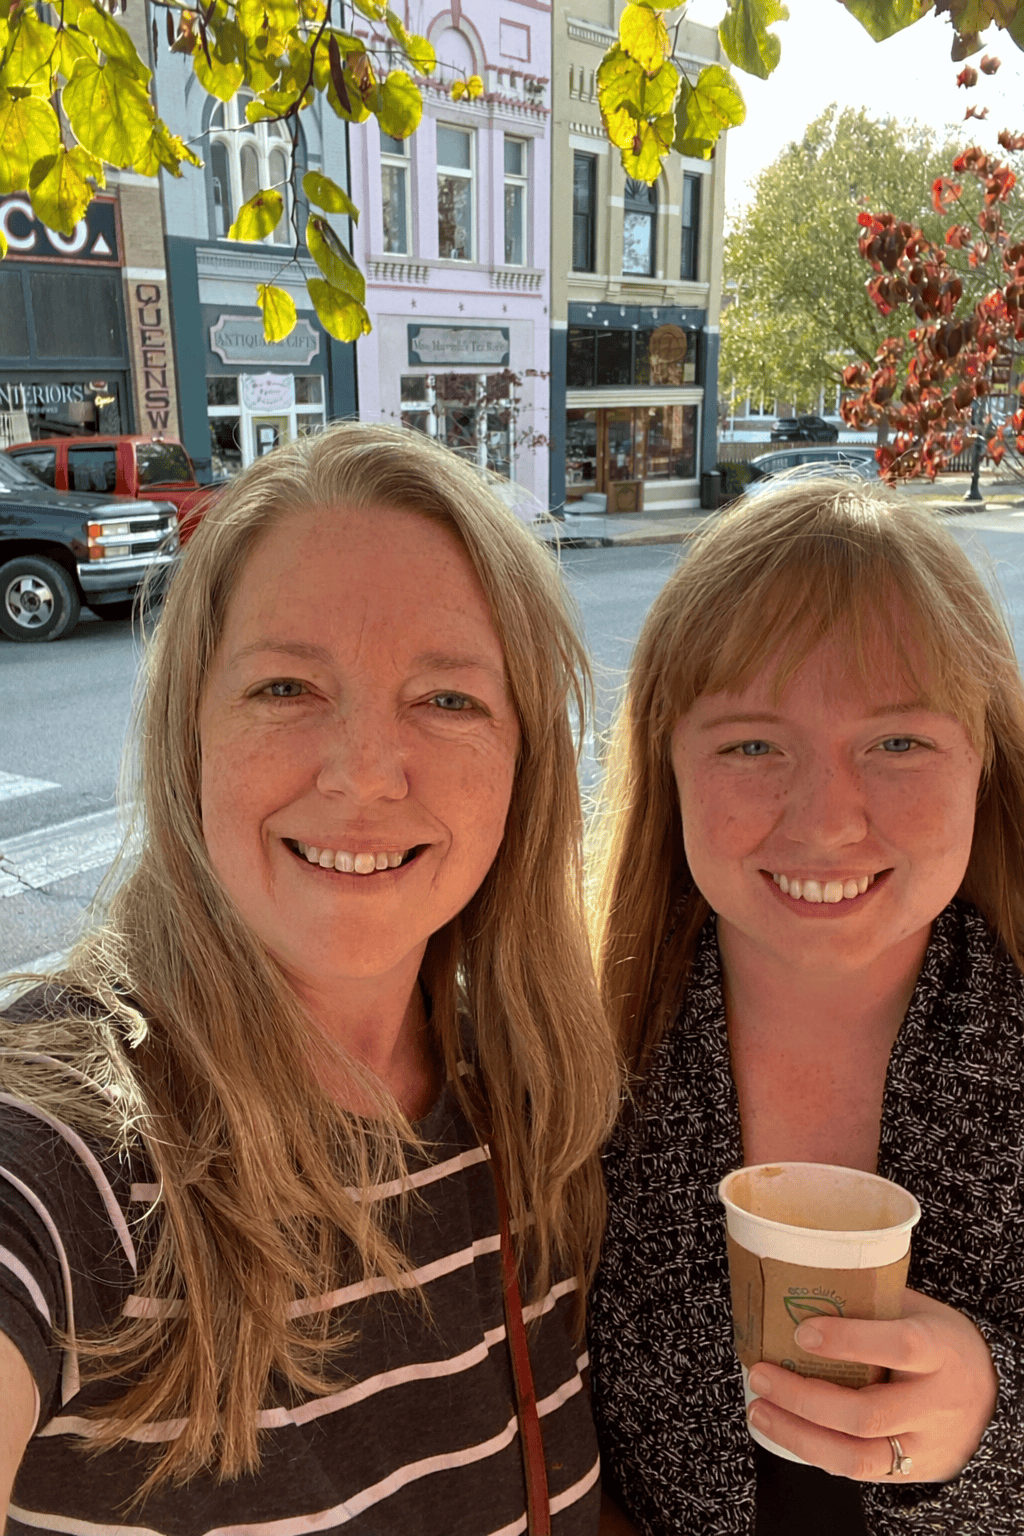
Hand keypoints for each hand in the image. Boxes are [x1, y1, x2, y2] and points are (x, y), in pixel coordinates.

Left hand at [746, 1288, 997, 1482]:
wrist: (986, 1393)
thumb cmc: (936, 1338)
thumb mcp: (914, 1310)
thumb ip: (869, 1300)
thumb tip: (798, 1279)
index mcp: (940, 1350)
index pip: (899, 1346)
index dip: (849, 1341)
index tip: (802, 1331)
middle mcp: (935, 1404)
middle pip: (867, 1414)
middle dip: (803, 1398)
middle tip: (760, 1374)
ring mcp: (925, 1446)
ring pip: (858, 1457)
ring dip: (799, 1435)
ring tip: (759, 1409)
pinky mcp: (912, 1472)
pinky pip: (857, 1471)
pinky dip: (815, 1452)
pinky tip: (785, 1430)